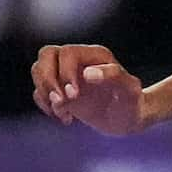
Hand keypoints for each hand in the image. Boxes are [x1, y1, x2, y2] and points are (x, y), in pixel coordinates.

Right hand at [31, 43, 145, 133]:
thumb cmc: (132, 102)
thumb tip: (88, 73)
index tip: (74, 95)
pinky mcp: (59, 90)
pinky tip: (65, 118)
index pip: (67, 53)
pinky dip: (45, 105)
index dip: (65, 72)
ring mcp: (66, 75)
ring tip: (63, 112)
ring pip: (38, 70)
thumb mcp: (130, 90)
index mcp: (95, 55)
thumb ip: (115, 76)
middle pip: (46, 55)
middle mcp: (78, 61)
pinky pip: (39, 90)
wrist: (129, 118)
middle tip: (61, 102)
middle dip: (48, 80)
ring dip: (44, 93)